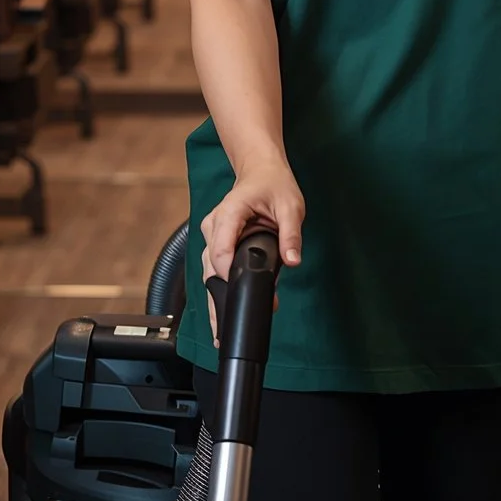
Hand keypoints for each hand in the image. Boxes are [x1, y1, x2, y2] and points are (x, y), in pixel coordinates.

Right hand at [202, 158, 303, 345]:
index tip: (242, 295)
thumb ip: (291, 235)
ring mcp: (211, 236)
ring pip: (207, 272)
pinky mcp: (215, 244)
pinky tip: (223, 313)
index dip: (228, 275)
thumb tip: (292, 261)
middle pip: (209, 268)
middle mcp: (213, 227)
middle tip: (229, 327)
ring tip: (222, 329)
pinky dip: (219, 289)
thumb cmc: (273, 184)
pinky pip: (213, 269)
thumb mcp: (291, 206)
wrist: (260, 170)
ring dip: (217, 298)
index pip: (220, 250)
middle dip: (221, 297)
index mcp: (229, 215)